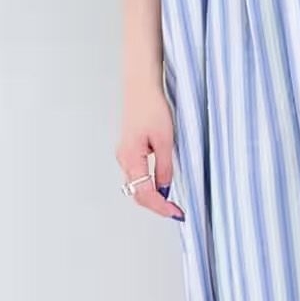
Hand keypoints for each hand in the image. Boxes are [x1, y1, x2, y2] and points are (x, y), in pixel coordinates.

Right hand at [116, 86, 184, 219]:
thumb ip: (165, 167)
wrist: (140, 87)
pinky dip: (149, 185)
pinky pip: (137, 175)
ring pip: (136, 186)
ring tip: (170, 203)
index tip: (175, 213)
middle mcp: (124, 159)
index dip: (161, 207)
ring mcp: (125, 155)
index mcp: (131, 158)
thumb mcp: (165, 140)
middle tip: (176, 211)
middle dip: (157, 206)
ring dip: (152, 197)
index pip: (144, 194)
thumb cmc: (151, 107)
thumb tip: (165, 188)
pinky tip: (161, 186)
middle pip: (138, 194)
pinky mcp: (129, 150)